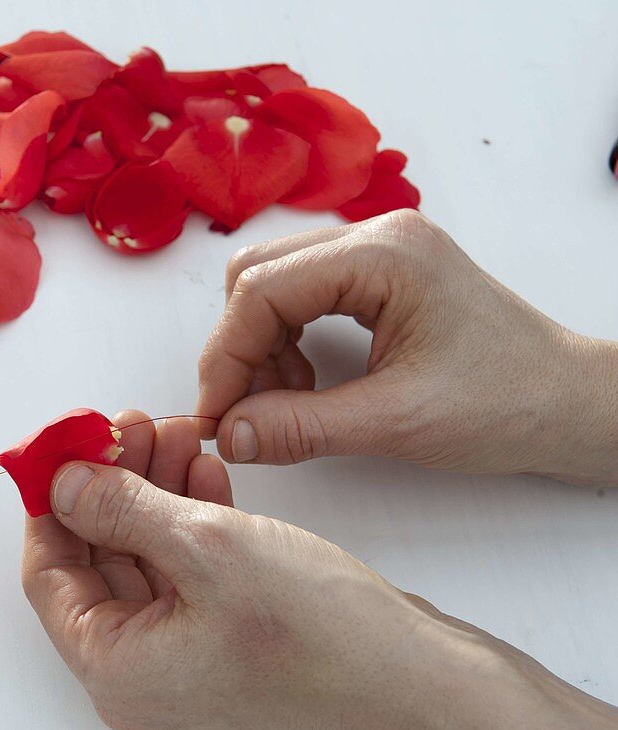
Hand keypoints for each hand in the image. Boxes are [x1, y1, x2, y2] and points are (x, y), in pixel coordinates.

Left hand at [22, 410, 617, 729]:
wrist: (431, 694)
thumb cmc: (332, 646)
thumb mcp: (210, 553)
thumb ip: (124, 512)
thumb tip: (64, 483)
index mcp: (119, 669)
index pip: (48, 575)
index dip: (54, 502)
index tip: (67, 445)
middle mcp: (148, 673)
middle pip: (100, 561)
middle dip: (114, 483)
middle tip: (131, 425)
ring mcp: (192, 659)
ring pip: (149, 559)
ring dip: (156, 491)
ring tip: (176, 433)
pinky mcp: (234, 641)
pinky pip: (191, 572)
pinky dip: (194, 518)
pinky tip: (208, 472)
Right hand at [197, 210, 617, 485]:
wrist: (571, 403)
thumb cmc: (508, 403)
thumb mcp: (397, 423)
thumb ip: (302, 427)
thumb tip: (229, 435)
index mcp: (383, 255)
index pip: (262, 288)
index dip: (226, 354)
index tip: (217, 415)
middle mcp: (375, 236)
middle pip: (258, 274)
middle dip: (238, 345)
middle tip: (240, 410)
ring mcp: (378, 251)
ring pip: (274, 282)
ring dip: (260, 344)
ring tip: (279, 402)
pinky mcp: (380, 275)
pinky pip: (303, 294)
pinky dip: (286, 339)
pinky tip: (302, 383)